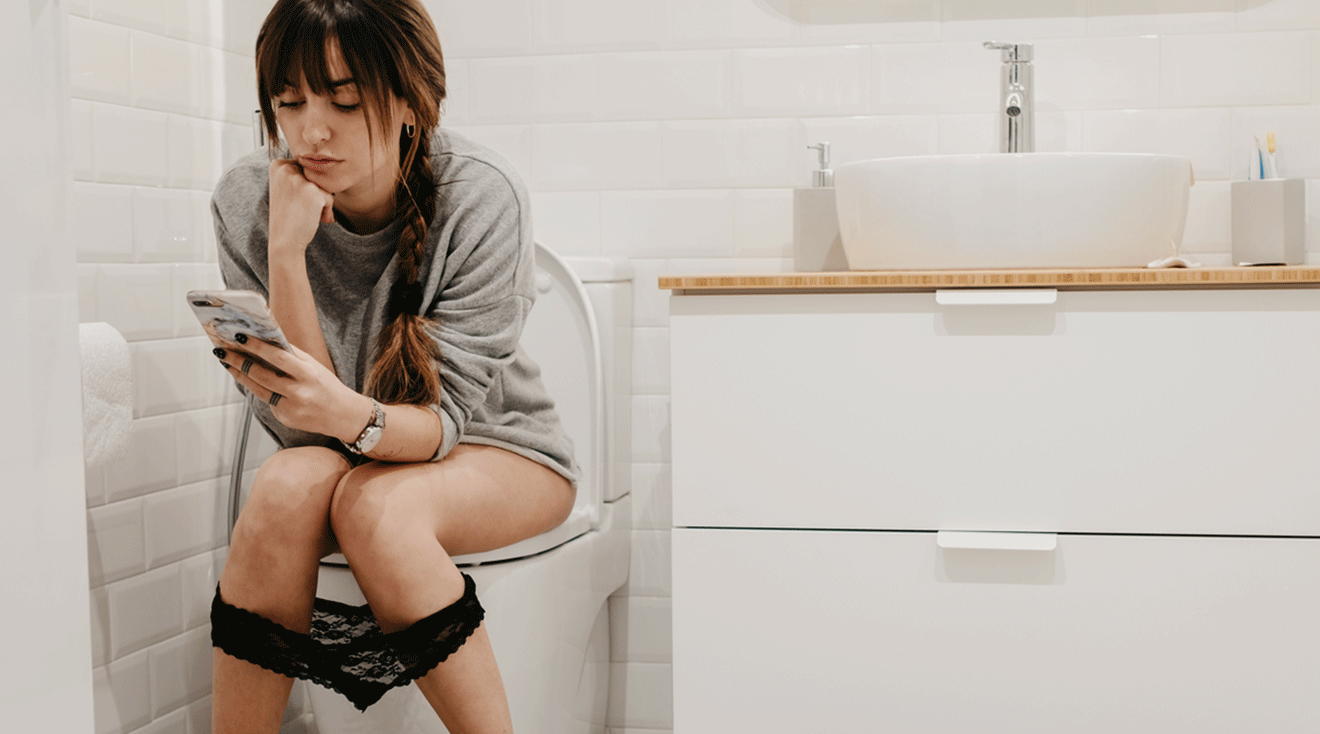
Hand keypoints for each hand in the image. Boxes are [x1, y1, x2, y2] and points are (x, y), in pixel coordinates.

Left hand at [210, 332, 370, 442]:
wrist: (344, 416)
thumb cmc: (328, 387)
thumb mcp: (315, 367)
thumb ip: (293, 356)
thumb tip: (267, 340)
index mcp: (309, 374)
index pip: (278, 358)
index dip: (256, 347)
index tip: (239, 337)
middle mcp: (299, 393)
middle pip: (261, 375)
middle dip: (238, 361)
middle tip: (221, 350)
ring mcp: (291, 408)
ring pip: (258, 389)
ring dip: (239, 375)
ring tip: (227, 363)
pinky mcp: (285, 419)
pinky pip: (268, 401)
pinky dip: (259, 389)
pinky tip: (252, 380)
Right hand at [268, 158, 333, 255]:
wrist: (284, 241)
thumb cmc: (289, 216)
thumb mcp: (288, 188)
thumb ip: (300, 174)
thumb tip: (328, 164)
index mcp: (278, 165)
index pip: (306, 169)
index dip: (305, 187)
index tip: (293, 201)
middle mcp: (286, 168)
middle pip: (316, 176)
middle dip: (315, 194)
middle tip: (300, 209)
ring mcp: (299, 180)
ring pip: (324, 187)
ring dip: (321, 202)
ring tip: (306, 214)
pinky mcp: (312, 192)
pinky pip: (330, 198)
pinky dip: (326, 211)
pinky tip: (313, 219)